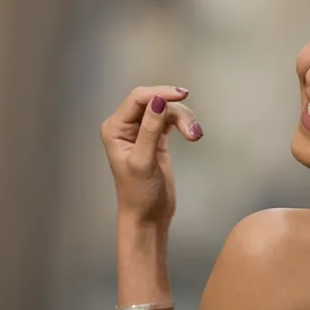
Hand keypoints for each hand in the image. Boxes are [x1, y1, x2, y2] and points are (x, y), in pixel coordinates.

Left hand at [100, 85, 203, 224]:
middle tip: (192, 130)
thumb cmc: (139, 195)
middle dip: (176, 110)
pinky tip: (191, 133)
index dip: (160, 93)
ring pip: (166, 111)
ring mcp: (141, 131)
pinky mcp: (155, 138)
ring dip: (183, 119)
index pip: (137, 99)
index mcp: (114, 128)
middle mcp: (125, 126)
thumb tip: (158, 100)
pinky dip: (183, 124)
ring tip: (195, 136)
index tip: (182, 95)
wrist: (148, 217)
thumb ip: (150, 129)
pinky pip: (170, 120)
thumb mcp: (143, 161)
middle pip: (154, 102)